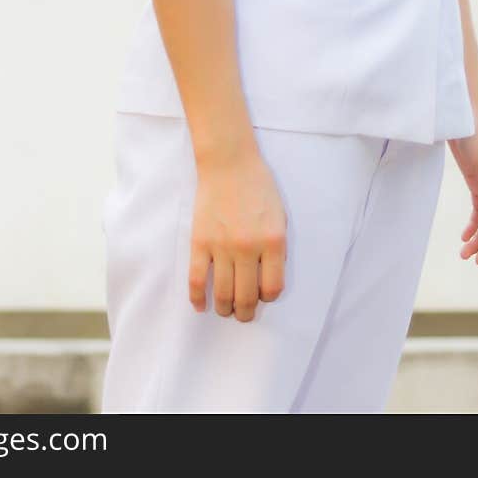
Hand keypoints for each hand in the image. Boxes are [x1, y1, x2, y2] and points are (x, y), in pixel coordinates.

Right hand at [188, 152, 287, 321]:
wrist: (229, 163)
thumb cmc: (258, 186)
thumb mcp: (280, 216)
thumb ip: (277, 248)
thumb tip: (267, 277)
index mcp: (273, 242)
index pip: (272, 288)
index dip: (267, 298)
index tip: (262, 296)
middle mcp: (248, 248)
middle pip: (247, 297)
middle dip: (245, 312)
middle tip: (243, 314)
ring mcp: (222, 246)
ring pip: (223, 294)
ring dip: (224, 309)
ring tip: (225, 310)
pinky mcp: (200, 242)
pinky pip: (197, 279)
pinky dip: (198, 298)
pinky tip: (201, 305)